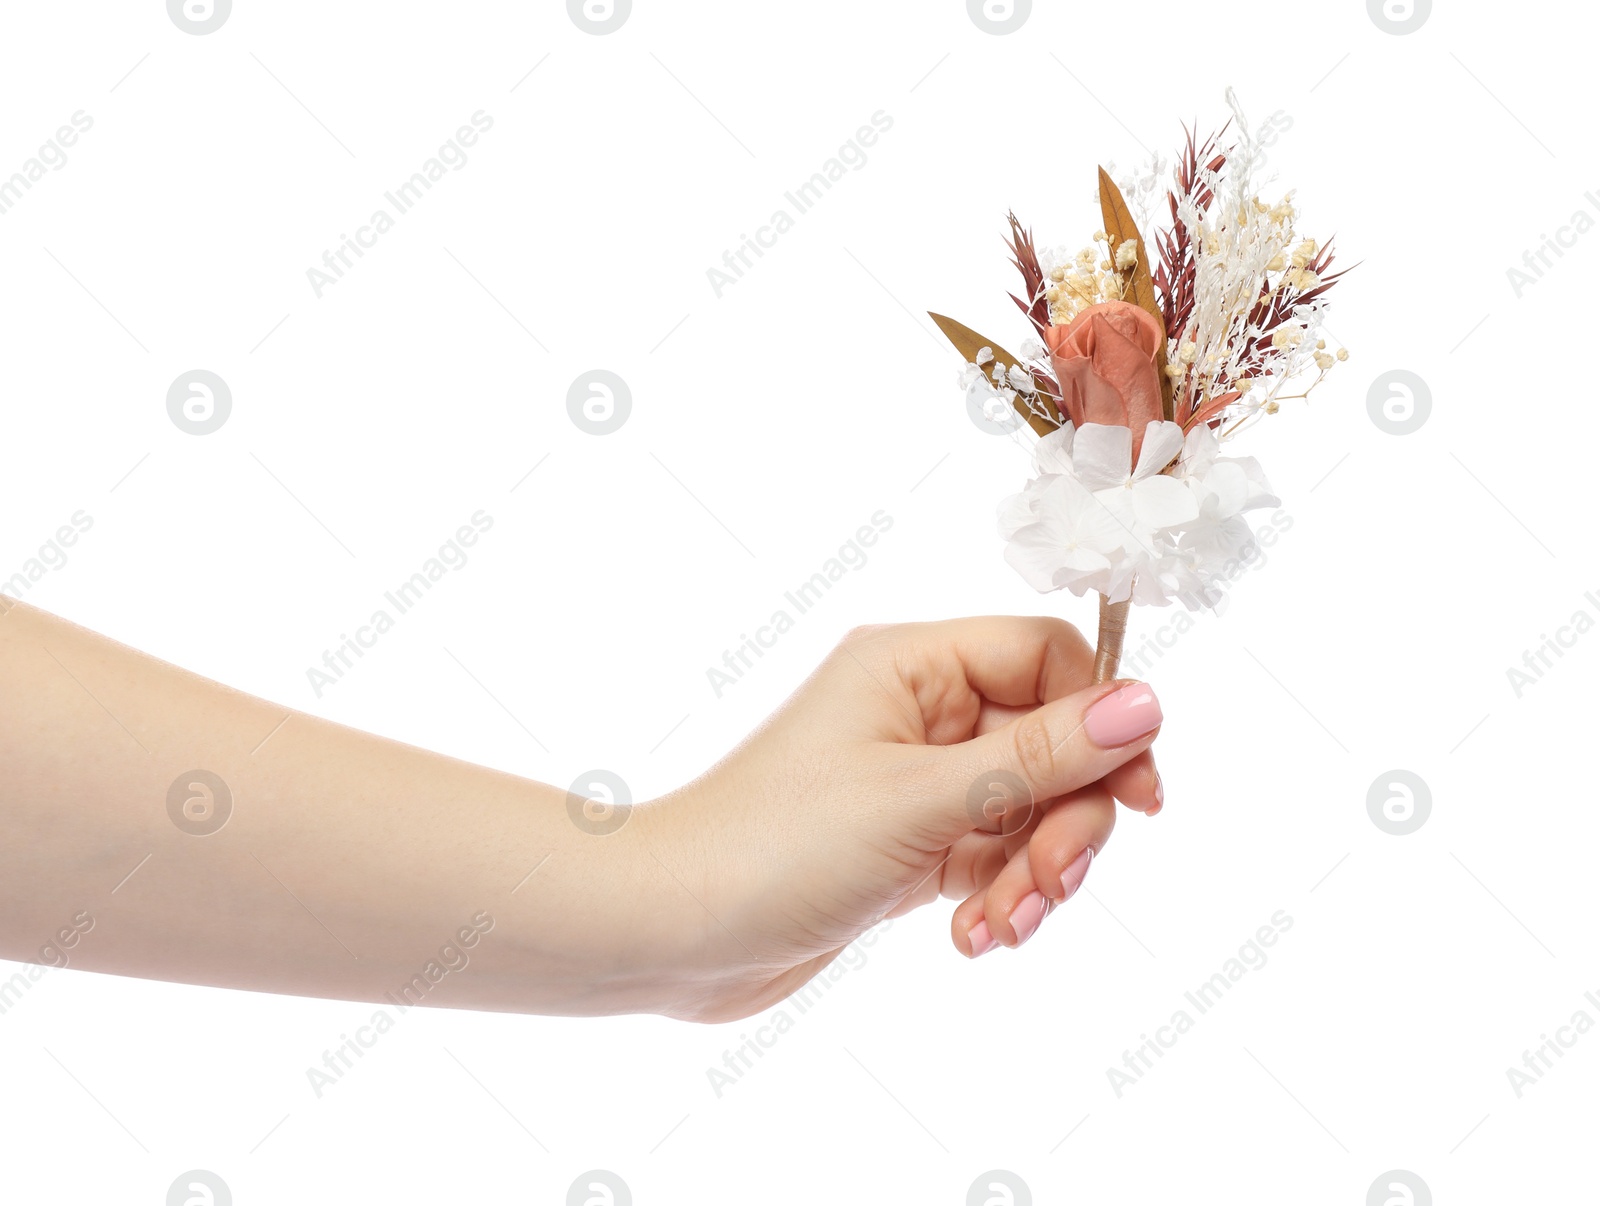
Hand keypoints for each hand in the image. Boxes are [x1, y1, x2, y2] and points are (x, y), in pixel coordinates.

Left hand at [641, 616, 1163, 1022]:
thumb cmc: (772, 845)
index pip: (1048, 660)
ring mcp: (914, 782)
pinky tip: (973, 937)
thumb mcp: (923, 800)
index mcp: (913, 665)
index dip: (1103, 721)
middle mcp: (918, 712)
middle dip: (1068, 822)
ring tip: (1002, 926)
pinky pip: (991, 859)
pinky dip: (998, 898)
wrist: (670, 932)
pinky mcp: (907, 845)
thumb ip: (1042, 756)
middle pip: (1052, 744)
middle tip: (1053, 883)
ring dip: (1034, 874)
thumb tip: (1146, 704)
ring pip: (1028, 811)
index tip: (1137, 798)